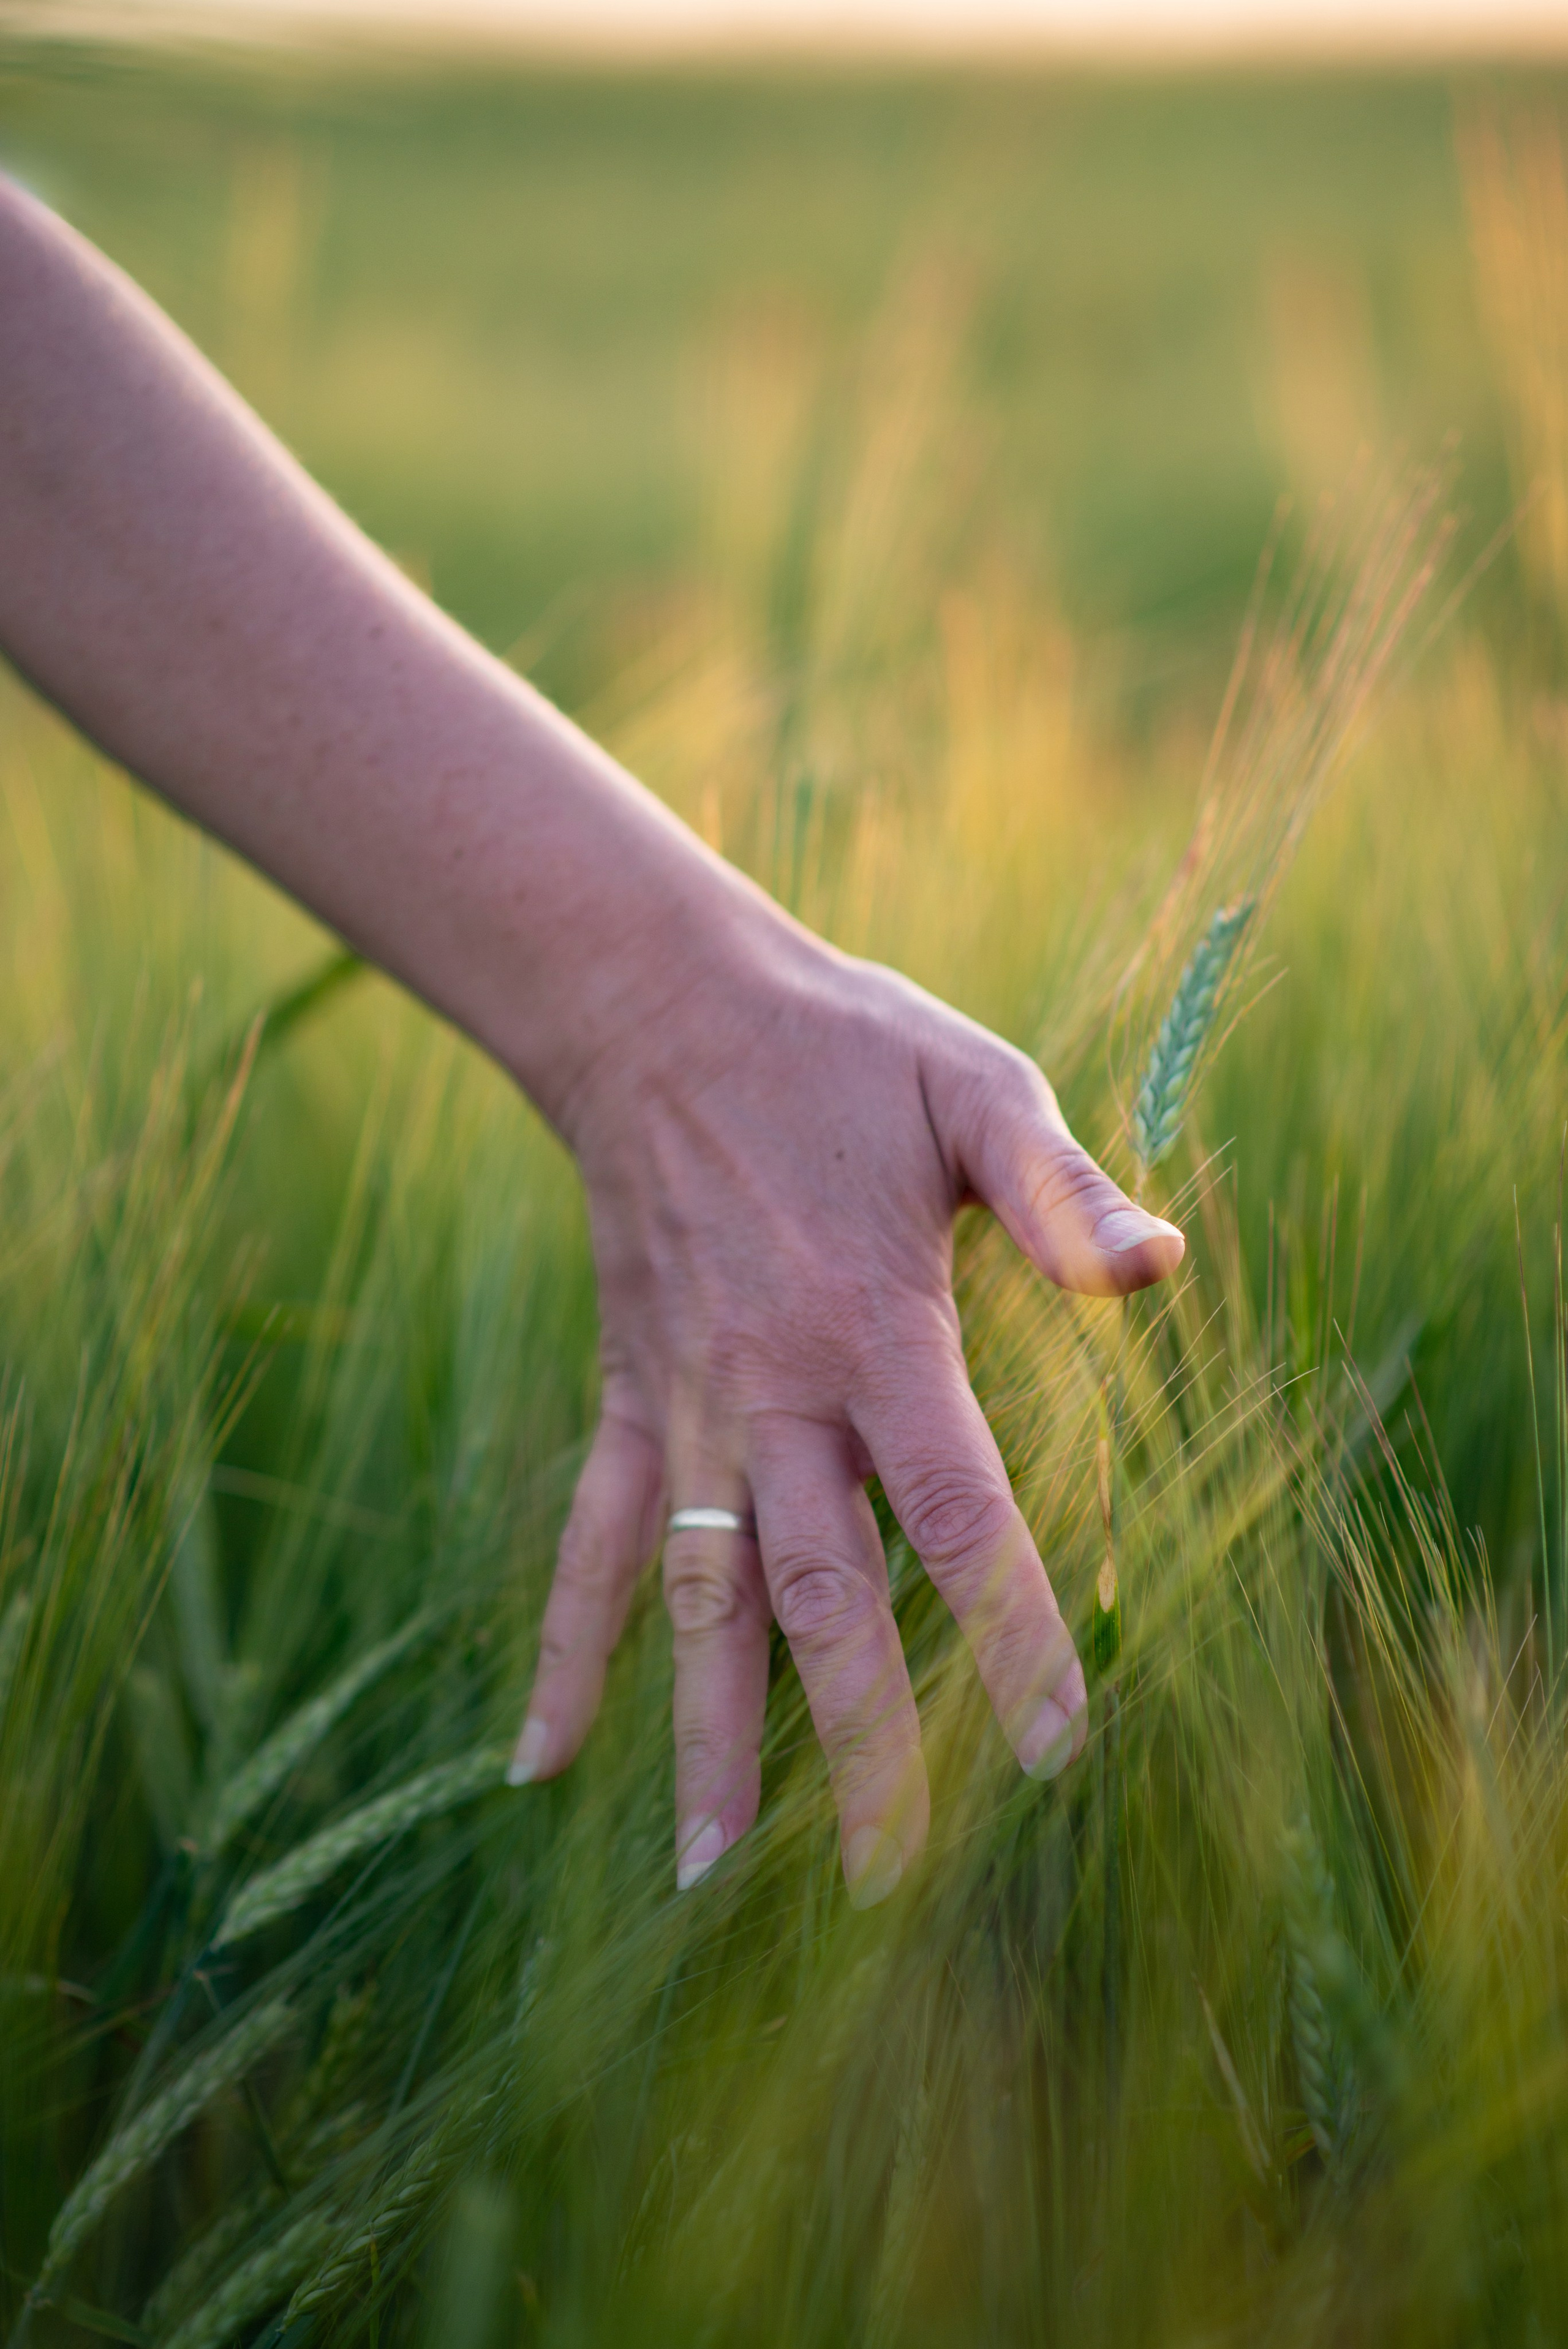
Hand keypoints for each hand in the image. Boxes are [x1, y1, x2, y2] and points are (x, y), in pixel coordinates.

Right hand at [509, 915, 1182, 1904]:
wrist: (658, 1012)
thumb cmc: (838, 1049)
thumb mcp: (972, 1085)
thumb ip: (1059, 1188)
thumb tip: (1159, 1269)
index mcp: (871, 1325)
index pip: (955, 1507)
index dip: (1010, 1630)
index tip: (1058, 1745)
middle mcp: (770, 1389)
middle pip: (821, 1594)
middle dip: (861, 1740)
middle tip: (892, 1878)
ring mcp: (686, 1406)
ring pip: (697, 1597)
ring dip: (703, 1735)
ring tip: (707, 1876)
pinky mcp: (629, 1399)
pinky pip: (588, 1539)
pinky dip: (562, 1650)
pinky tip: (536, 1761)